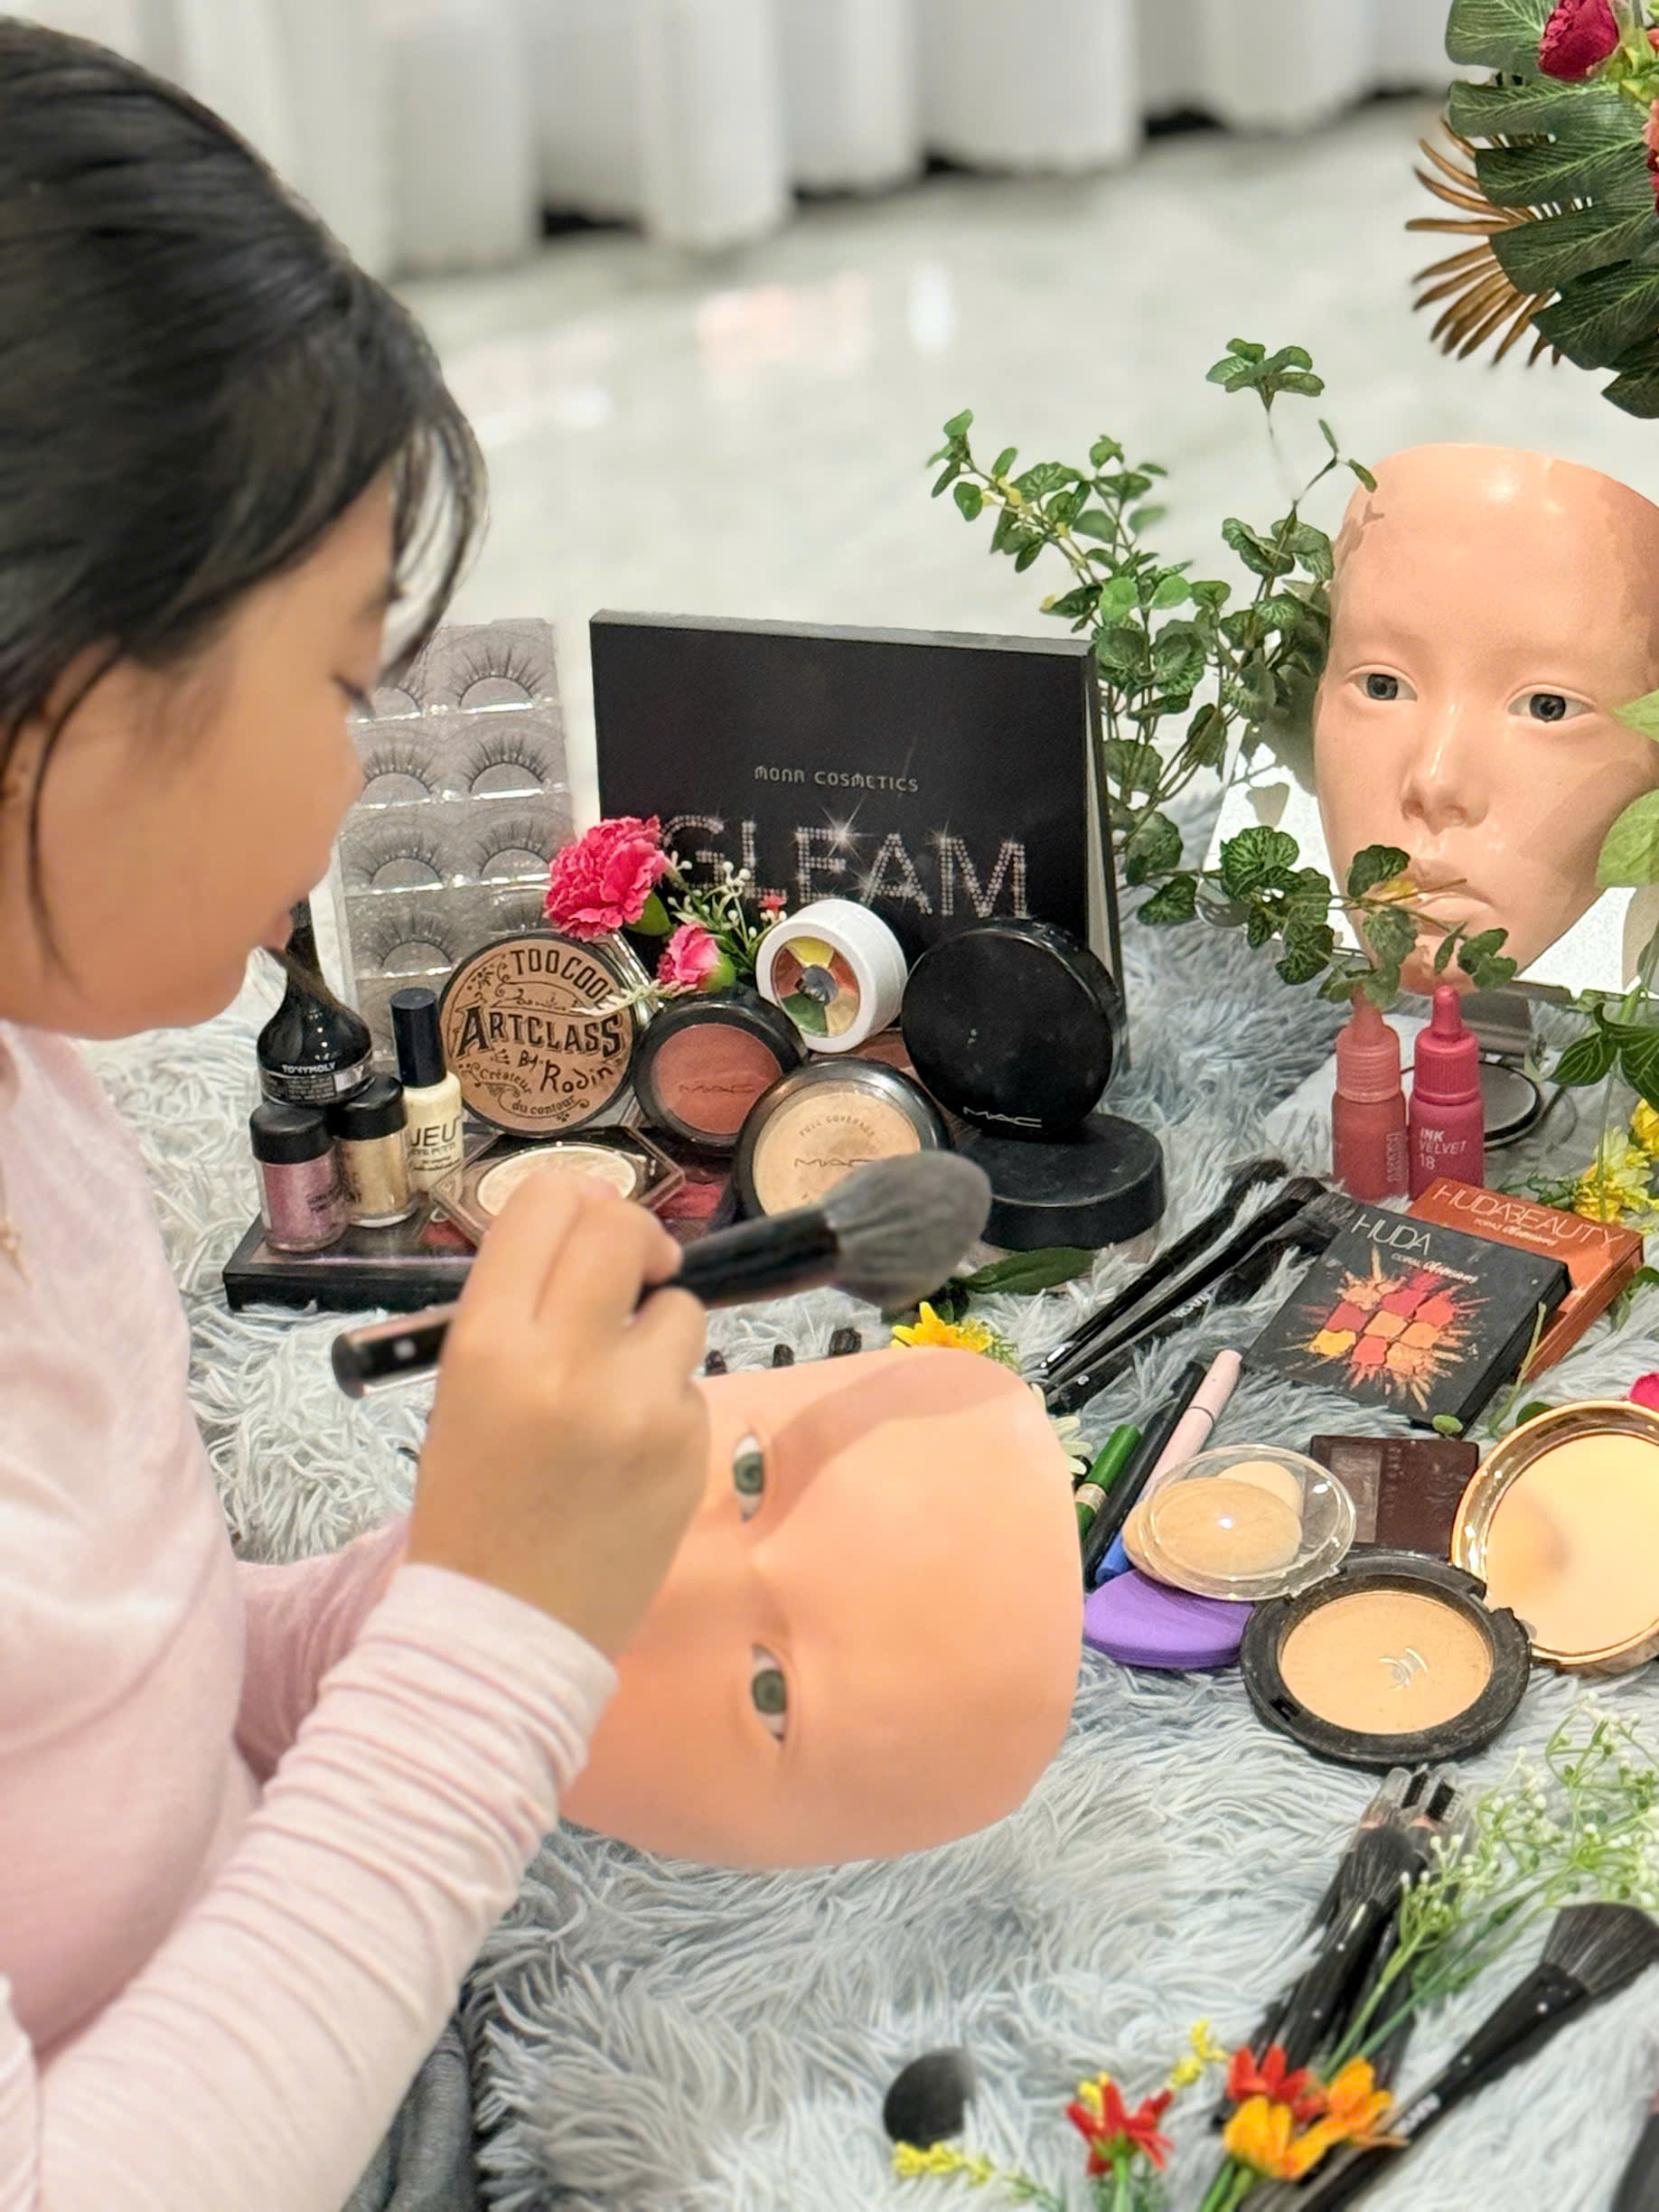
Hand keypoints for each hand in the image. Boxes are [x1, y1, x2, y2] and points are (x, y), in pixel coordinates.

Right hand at [406, 1173, 707, 1659]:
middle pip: (625, 1231)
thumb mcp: (466, 1386)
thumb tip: (597, 1213)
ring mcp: (638, 1407)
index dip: (575, 1202)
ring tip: (615, 1393)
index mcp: (488, 1344)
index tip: (589, 1229)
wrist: (506, 1628)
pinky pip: (693, 1385)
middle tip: (634, 1277)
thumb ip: (523, 1301)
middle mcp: (566, 1362)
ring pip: (680, 1309)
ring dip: (658, 1332)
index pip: (547, 1205)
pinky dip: (669, 1403)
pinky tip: (630, 1455)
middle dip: (637, 1243)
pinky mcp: (689, 1448)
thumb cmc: (472, 1502)